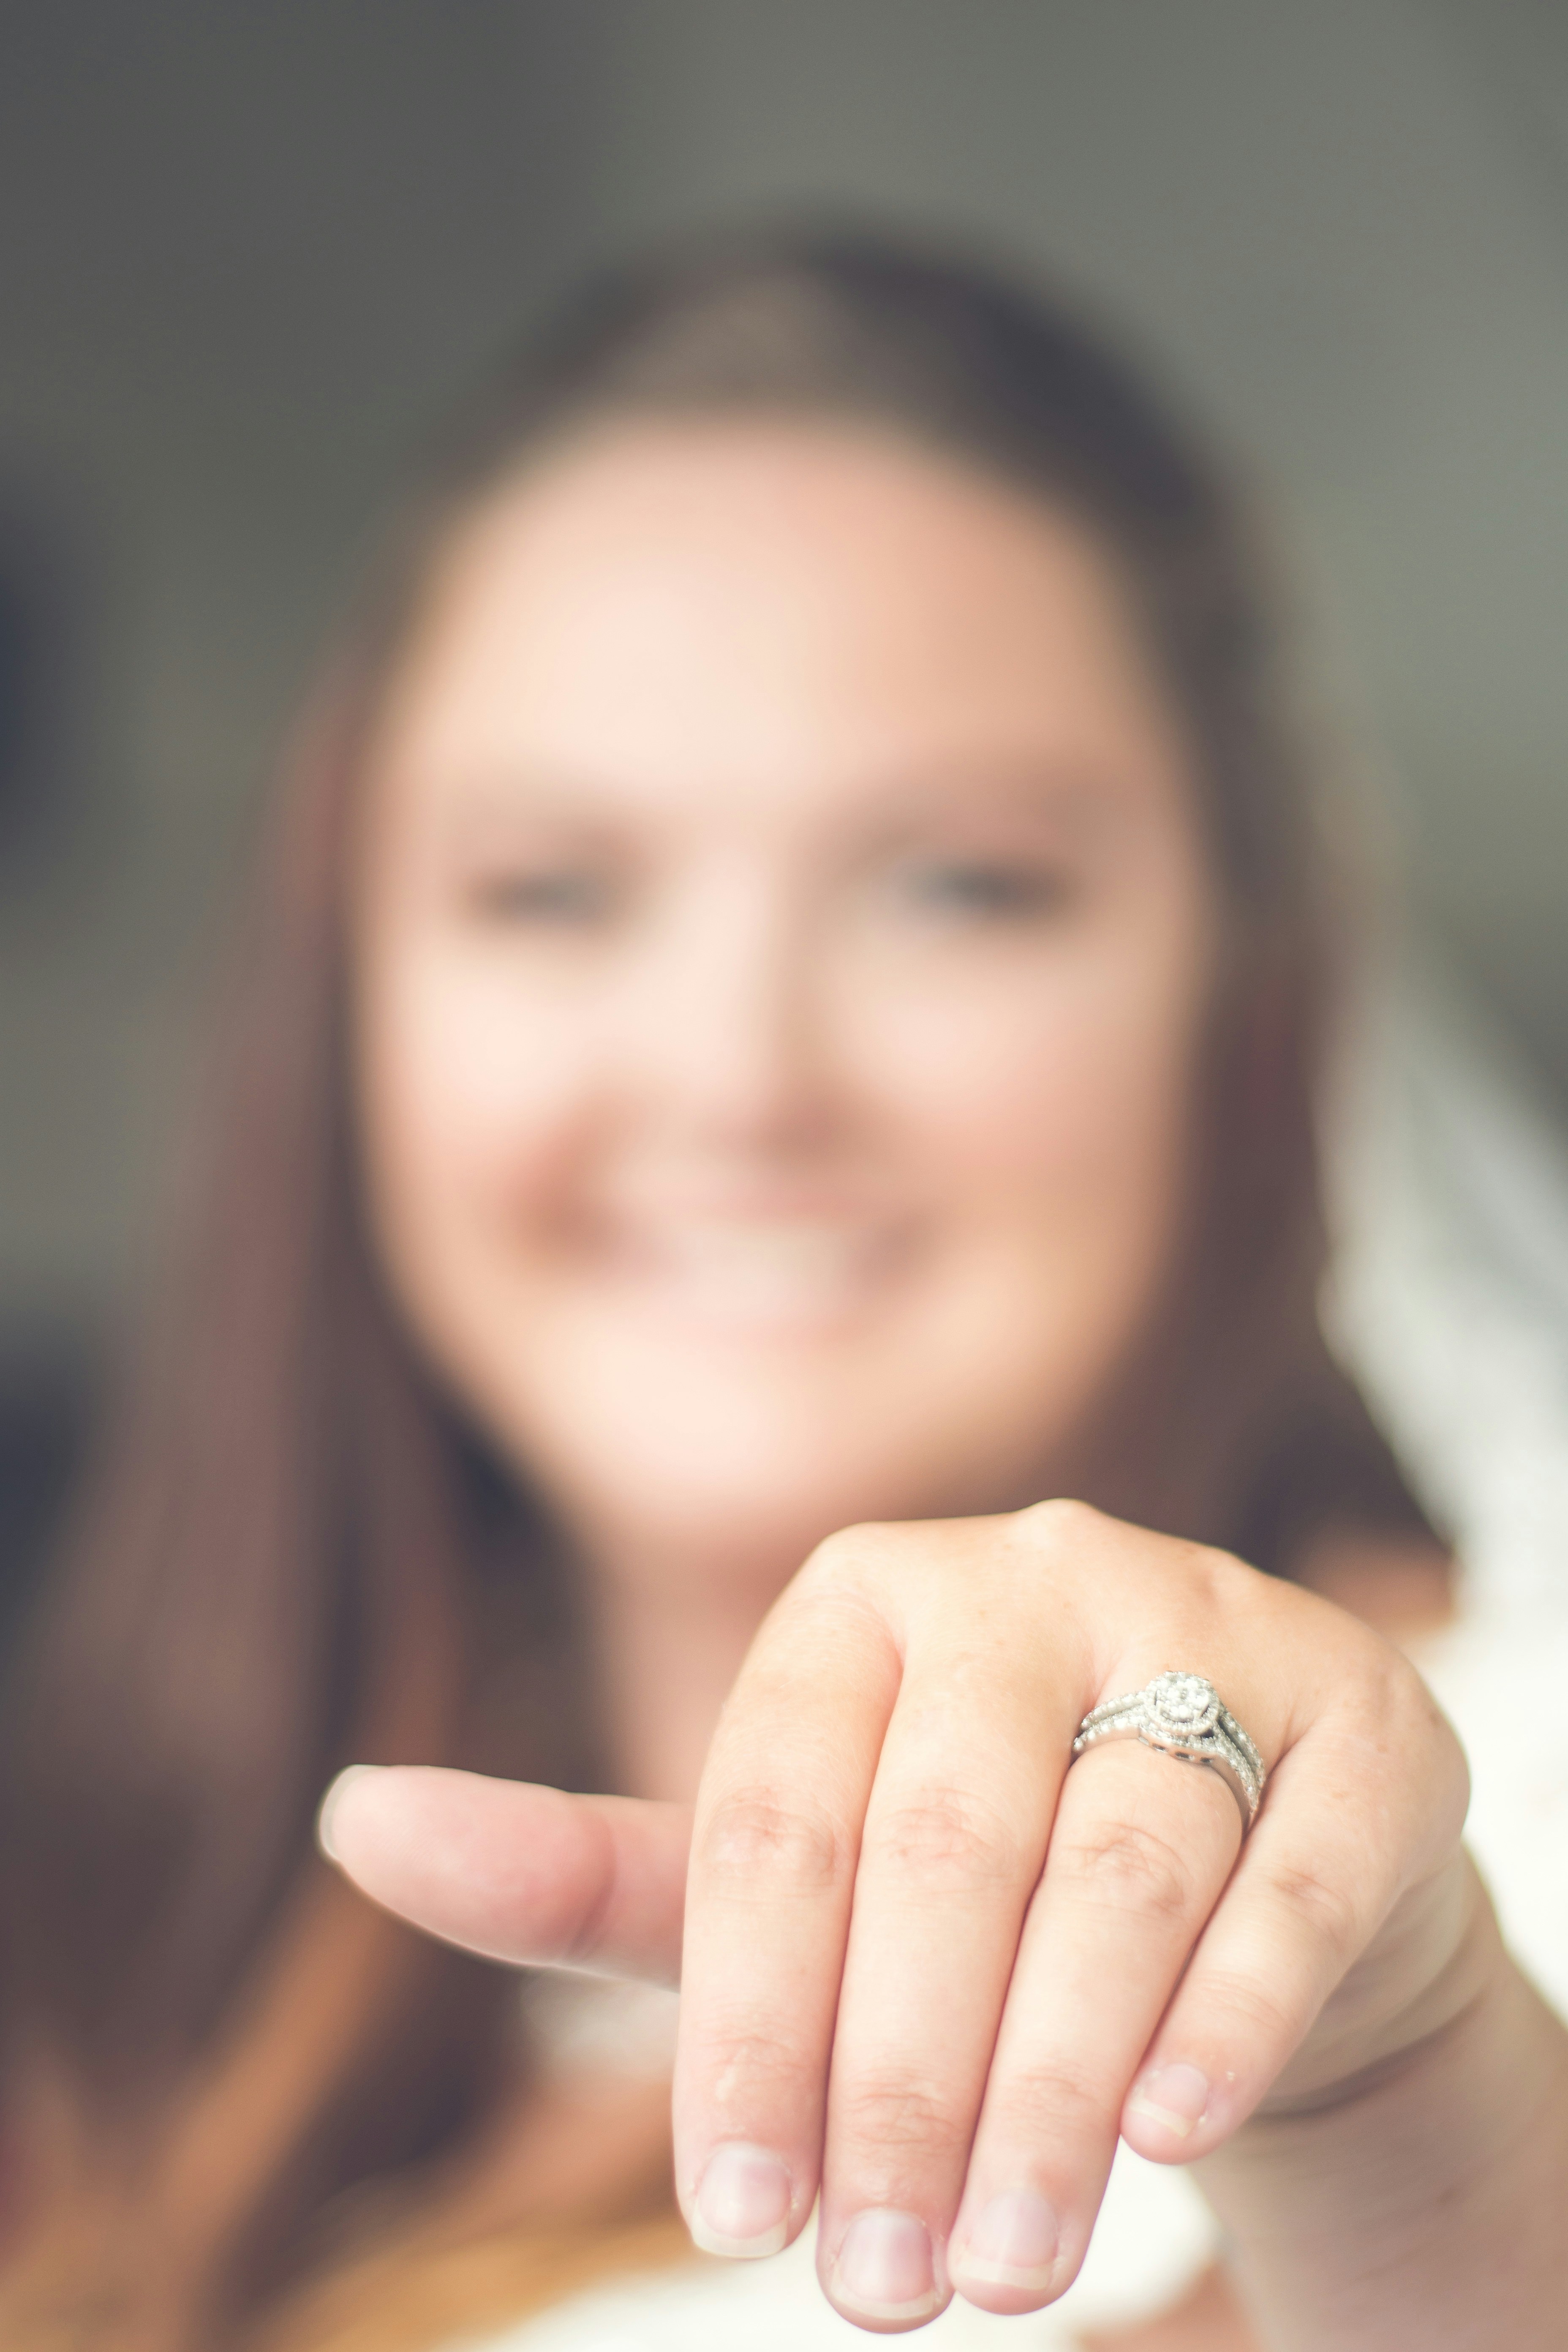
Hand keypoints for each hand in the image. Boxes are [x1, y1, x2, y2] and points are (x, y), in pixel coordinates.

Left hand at [322, 1501, 1472, 2332]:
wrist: (1232, 1868)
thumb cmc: (964, 1884)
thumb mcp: (776, 1875)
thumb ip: (587, 1865)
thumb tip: (355, 1818)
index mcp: (868, 1595)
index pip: (779, 1810)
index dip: (748, 2018)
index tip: (730, 2213)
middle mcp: (1036, 1574)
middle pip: (951, 1844)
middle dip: (904, 2081)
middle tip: (878, 2288)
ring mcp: (1213, 1623)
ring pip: (1120, 1866)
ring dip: (1054, 2084)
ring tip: (1002, 2265)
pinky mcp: (1365, 1716)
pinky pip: (1292, 1867)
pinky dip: (1231, 2007)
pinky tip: (1169, 2138)